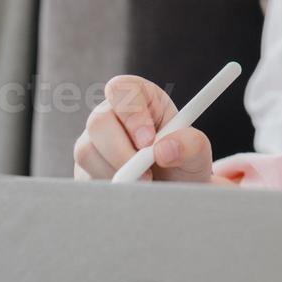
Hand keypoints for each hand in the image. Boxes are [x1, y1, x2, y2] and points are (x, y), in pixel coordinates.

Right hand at [72, 75, 213, 182]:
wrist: (173, 192)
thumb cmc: (183, 163)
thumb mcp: (197, 153)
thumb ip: (191, 145)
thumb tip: (164, 149)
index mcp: (140, 98)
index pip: (121, 88)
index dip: (131, 113)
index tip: (148, 141)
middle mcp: (111, 115)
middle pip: (98, 121)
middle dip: (121, 152)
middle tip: (147, 174)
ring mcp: (93, 142)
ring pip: (87, 151)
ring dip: (116, 172)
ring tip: (145, 182)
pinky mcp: (84, 168)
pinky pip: (84, 177)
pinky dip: (109, 188)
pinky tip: (130, 190)